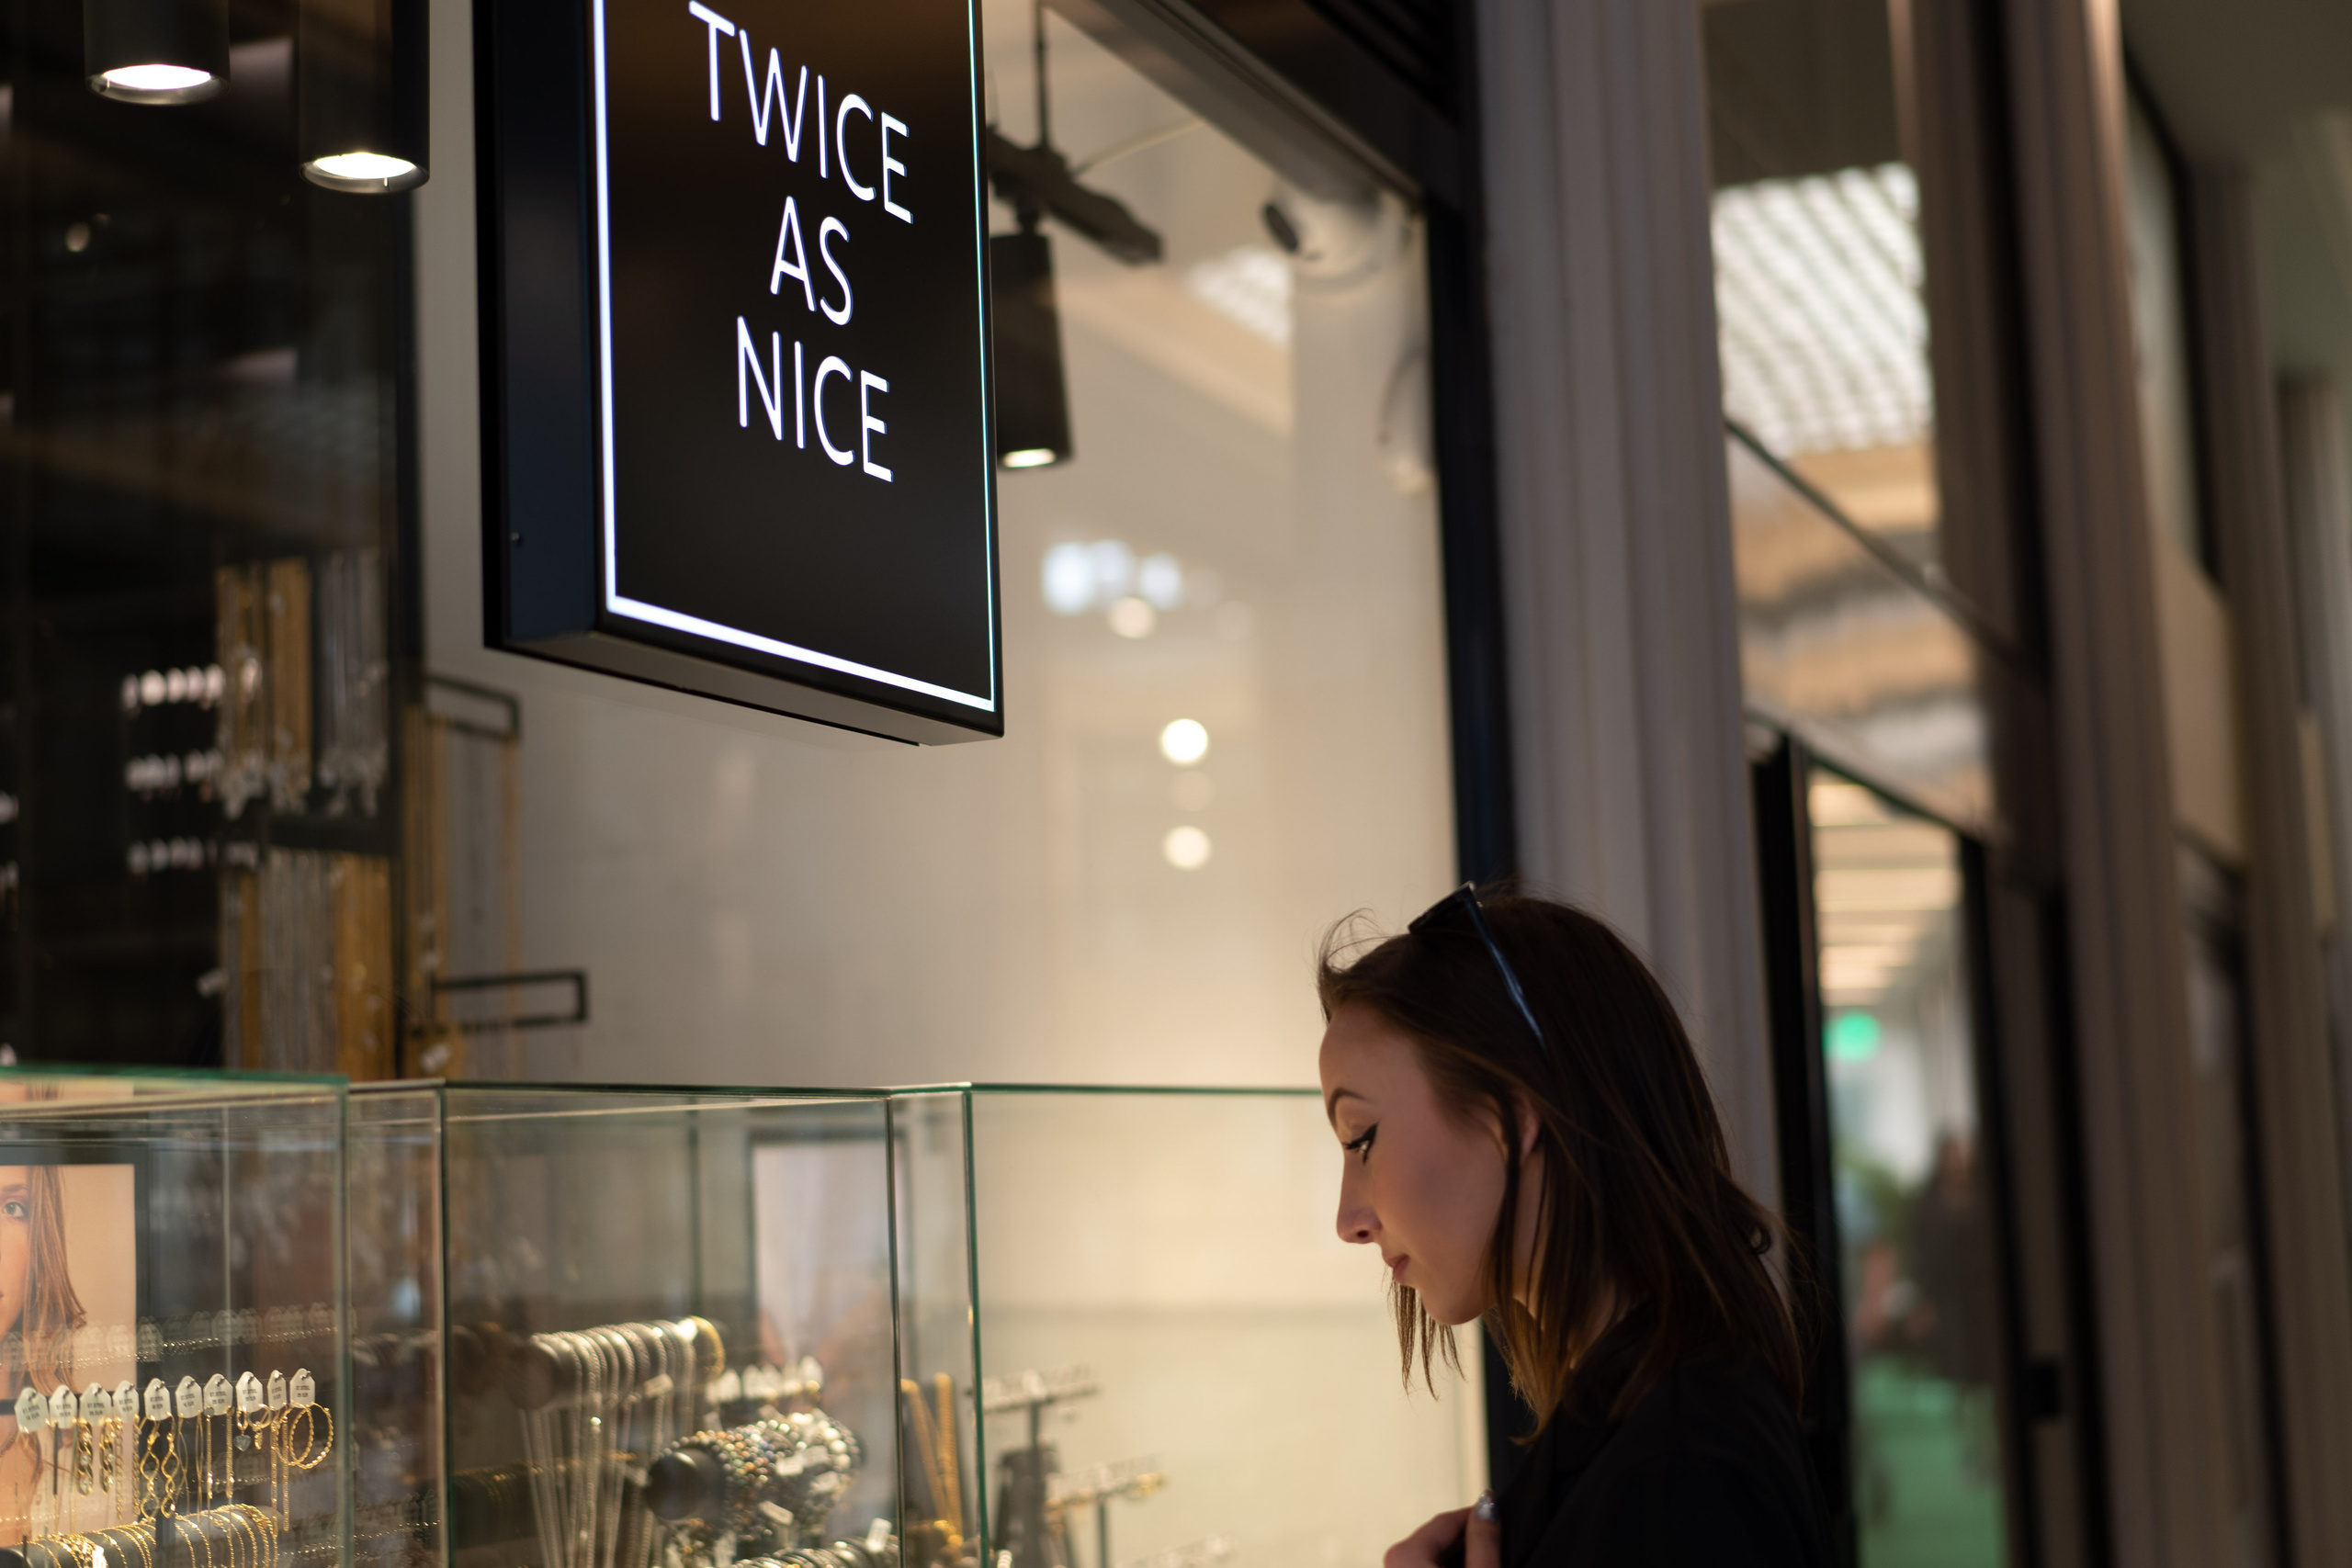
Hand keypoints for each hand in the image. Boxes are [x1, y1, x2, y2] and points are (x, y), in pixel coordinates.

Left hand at [1384, 1492, 1499, 1567]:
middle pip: (1441, 1537)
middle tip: (1496, 1542)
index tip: (1497, 1513)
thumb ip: (1483, 1541)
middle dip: (1469, 1539)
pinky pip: (1427, 1566)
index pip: (1447, 1519)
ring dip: (1460, 1556)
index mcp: (1404, 1554)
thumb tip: (1487, 1505)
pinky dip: (1447, 1567)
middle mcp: (1393, 1562)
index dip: (1477, 1514)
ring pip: (1435, 1554)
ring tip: (1485, 1559)